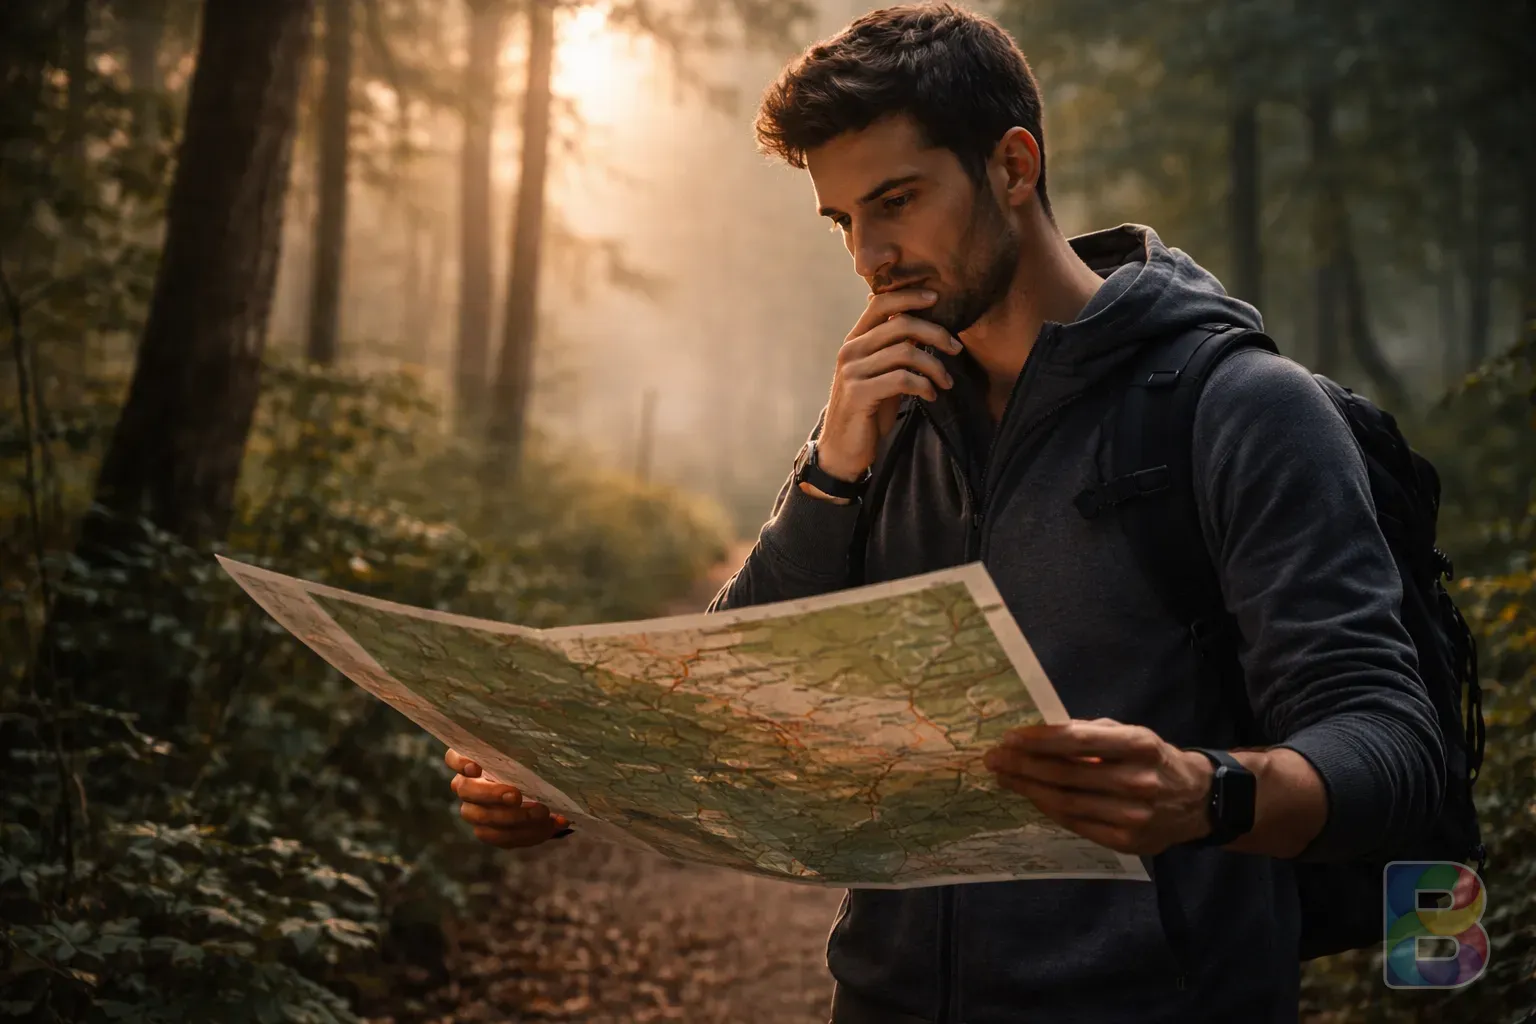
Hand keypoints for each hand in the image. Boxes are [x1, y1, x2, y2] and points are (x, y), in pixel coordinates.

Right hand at [445, 748, 570, 848]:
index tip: (475, 767)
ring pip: (483, 821)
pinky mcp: (492, 833)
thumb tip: (543, 731)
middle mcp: (467, 787)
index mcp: (471, 762)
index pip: (454, 758)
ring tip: (542, 813)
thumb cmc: (531, 763)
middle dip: (493, 795)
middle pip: (468, 793)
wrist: (542, 792)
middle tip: (516, 796)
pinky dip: (528, 834)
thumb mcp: (528, 751)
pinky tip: (551, 825)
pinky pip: (503, 839)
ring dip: (514, 819)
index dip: (460, 763)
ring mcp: (476, 812)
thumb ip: (525, 747)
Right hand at [814, 288, 963, 480]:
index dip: (909, 296)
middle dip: (936, 333)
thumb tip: (925, 327)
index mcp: (854, 340)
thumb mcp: (881, 374)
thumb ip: (894, 350)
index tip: (936, 298)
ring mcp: (852, 372)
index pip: (880, 303)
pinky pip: (902, 379)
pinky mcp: (859, 394)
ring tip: (946, 382)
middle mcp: (850, 351)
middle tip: (956, 348)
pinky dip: (924, 385)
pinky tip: (930, 395)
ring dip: (935, 366)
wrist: (843, 449)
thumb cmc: (868, 410)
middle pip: (901, 325)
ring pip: (906, 352)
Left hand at [982, 719, 1213, 855]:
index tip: (1010, 737)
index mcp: (1139, 745)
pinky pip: (1075, 824)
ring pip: (1065, 803)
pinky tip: (1031, 797)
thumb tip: (1040, 730)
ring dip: (1028, 789)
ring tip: (1004, 777)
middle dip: (1023, 766)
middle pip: (1065, 775)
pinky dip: (1047, 809)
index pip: (1078, 741)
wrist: (1196, 801)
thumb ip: (1089, 732)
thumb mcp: (1130, 734)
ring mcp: (1133, 816)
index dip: (1040, 739)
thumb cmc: (1153, 759)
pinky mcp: (1125, 841)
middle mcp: (1137, 781)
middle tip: (994, 759)